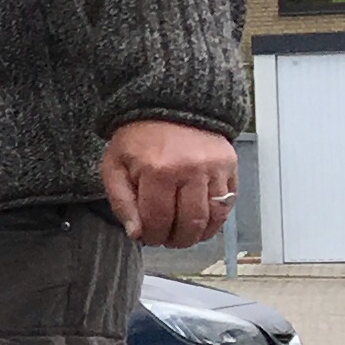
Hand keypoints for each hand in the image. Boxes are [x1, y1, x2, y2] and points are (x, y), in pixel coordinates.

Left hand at [100, 120, 237, 248]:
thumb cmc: (139, 139)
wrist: (170, 105)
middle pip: (188, 223)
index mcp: (157, 170)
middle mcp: (190, 170)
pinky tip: (201, 222)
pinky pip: (228, 203)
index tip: (148, 237)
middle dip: (176, 239)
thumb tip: (136, 233)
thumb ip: (122, 202)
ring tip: (184, 234)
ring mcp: (213, 168)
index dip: (152, 236)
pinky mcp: (230, 165)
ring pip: (212, 217)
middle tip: (166, 239)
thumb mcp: (115, 166)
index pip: (158, 220)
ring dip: (198, 234)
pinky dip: (216, 219)